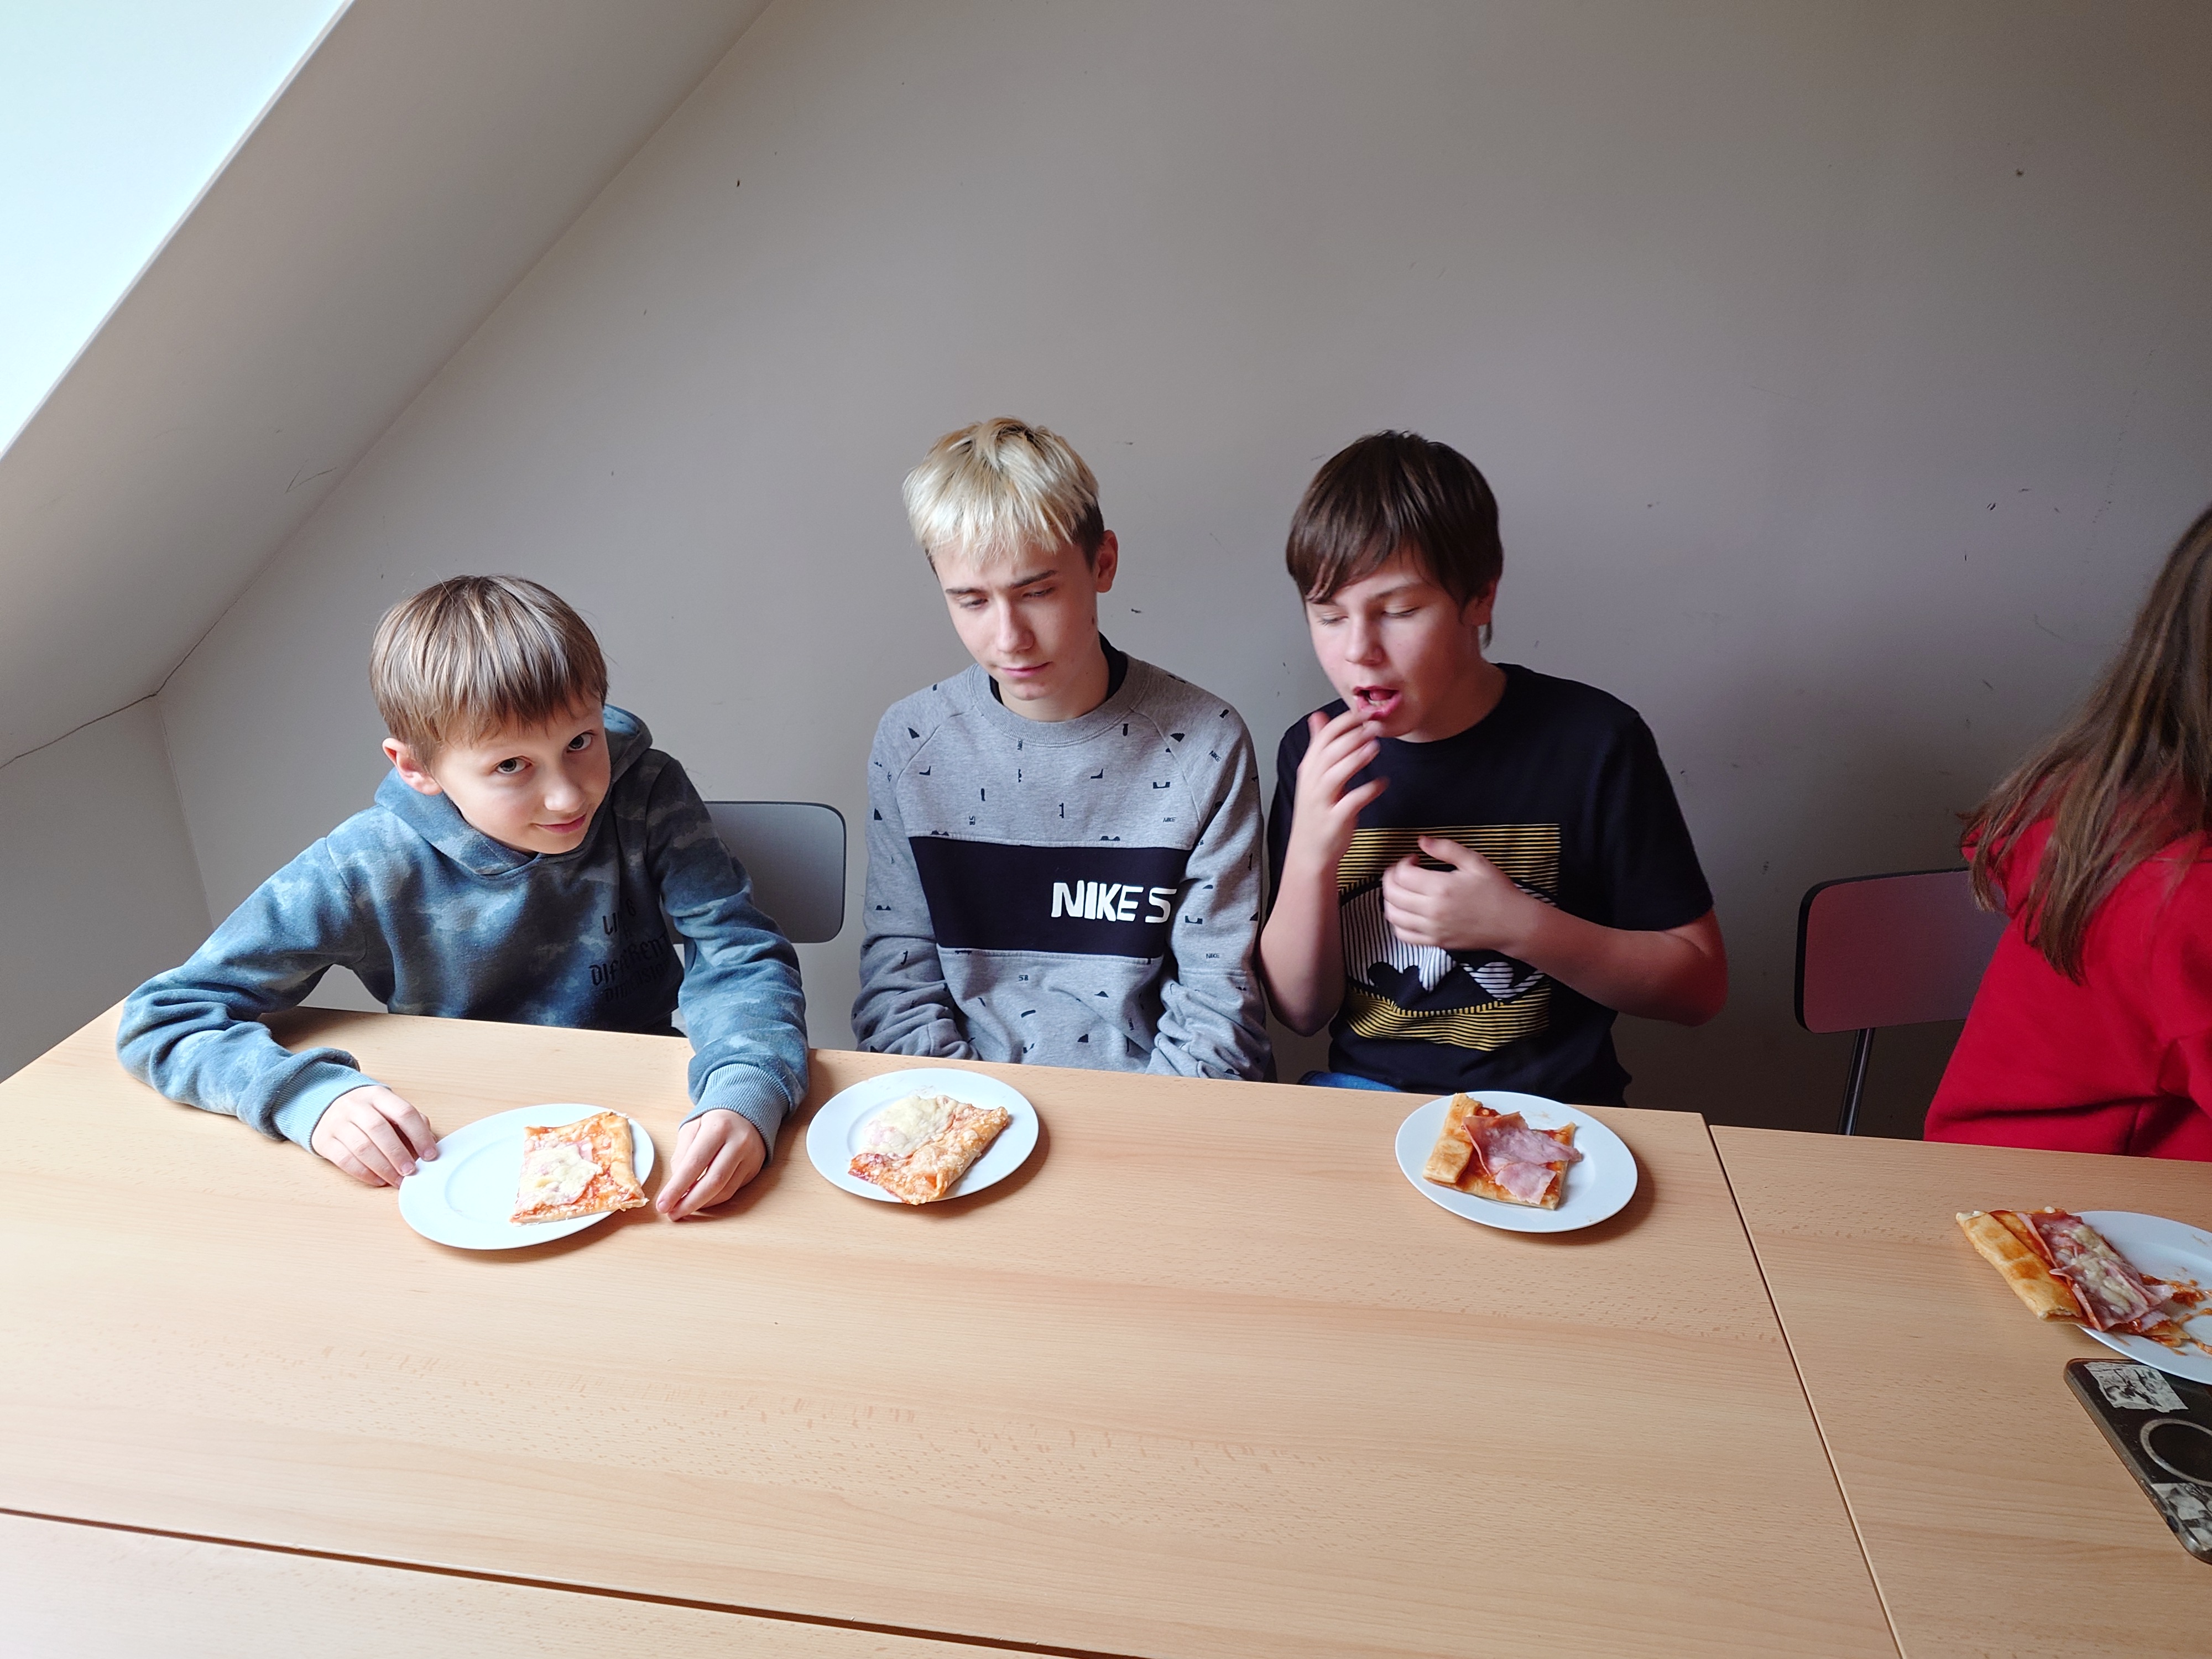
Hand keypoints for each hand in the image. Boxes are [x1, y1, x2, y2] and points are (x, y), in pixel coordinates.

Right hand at [310, 1085, 438, 1185]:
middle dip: (398, 1154)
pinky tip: (378, 1180)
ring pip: (361, 1146)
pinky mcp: (324, 1140)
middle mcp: (355, 1106)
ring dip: (383, 1167)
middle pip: (379, 1129)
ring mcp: (337, 1122)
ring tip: (397, 1180)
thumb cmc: (367, 1112)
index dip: (419, 1135)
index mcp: (378, 1095)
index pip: (403, 1112)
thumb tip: (431, 1143)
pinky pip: (344, 1159)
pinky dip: (364, 1173)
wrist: (326, 1107)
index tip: (430, 1154)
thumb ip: (411, 1121)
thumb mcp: (388, 1108)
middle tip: (411, 1171)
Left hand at [657, 1109, 765, 1219]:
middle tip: (672, 1214)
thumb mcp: (692, 1129)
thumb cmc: (714, 1122)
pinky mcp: (755, 1168)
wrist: (747, 1113)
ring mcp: (750, 1156)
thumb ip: (682, 1155)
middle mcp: (738, 1142)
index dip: (677, 1187)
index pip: (695, 1164)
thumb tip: (676, 1186)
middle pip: (713, 1182)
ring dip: (702, 1205)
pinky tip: (700, 1201)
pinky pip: (733, 1190)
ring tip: (683, 1209)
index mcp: (718, 1128)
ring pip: (725, 1190)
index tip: (662, 1204)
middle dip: (689, 1202)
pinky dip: (714, 1200)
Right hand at [1284, 706, 1387, 875]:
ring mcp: (1322, 802)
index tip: (1364, 712)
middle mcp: (1313, 783)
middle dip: (1353, 735)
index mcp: (1310, 769)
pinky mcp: (1335, 820)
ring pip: (1336, 773)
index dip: (1344, 722)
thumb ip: (1319, 745)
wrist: (1309, 852)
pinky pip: (1352, 802)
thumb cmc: (1317, 812)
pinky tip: (1382, 783)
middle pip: (1330, 752)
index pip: (1324, 737)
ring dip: (1357, 757)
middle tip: (1374, 725)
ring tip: (1376, 746)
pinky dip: (1369, 790)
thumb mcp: (1314, 775)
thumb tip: (1319, 717)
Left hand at [1381, 835, 1540, 955]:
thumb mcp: (1476, 862)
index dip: (1403, 862)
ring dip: (1390, 899)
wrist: (1513, 924)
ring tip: (1402, 890)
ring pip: (1393, 915)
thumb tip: (1422, 841)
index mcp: (1442, 888)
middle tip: (1402, 871)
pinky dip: (1397, 923)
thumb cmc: (1497, 891)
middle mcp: (1433, 911)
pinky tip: (1406, 912)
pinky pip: (1403, 935)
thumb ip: (1447, 849)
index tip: (1415, 858)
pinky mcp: (1435, 942)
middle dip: (1391, 878)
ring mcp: (1432, 929)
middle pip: (1392, 894)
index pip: (1402, 875)